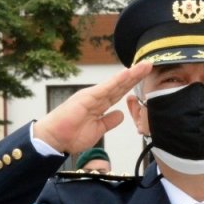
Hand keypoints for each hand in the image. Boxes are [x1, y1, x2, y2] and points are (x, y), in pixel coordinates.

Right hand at [34, 61, 152, 152]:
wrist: (54, 139)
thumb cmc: (71, 135)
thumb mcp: (97, 129)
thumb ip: (109, 121)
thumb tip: (121, 114)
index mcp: (99, 104)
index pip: (120, 92)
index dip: (132, 84)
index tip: (145, 76)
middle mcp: (96, 97)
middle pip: (120, 85)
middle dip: (135, 75)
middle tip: (149, 64)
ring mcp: (92, 96)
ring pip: (115, 84)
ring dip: (130, 74)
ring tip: (144, 65)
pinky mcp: (87, 98)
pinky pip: (105, 88)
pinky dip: (117, 80)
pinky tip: (127, 73)